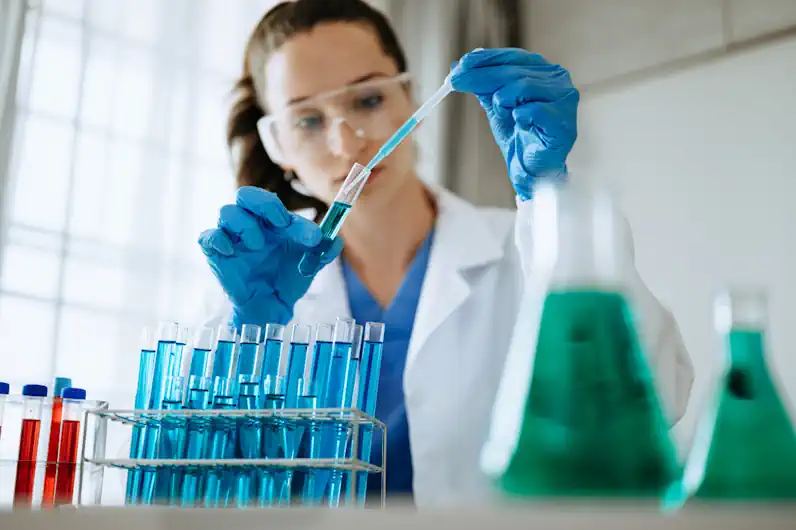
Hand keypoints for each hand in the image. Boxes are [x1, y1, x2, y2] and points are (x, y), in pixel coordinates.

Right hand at [199, 187, 342, 327]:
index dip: (297, 221)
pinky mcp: (217, 254)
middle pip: (247, 195)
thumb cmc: (288, 279)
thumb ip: (322, 253)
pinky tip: (231, 251)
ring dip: (245, 225)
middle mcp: (252, 225)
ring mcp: (233, 238)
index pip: (281, 209)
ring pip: (227, 212)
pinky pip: (208, 237)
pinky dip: (218, 240)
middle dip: (263, 203)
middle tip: (281, 223)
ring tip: (258, 246)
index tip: (314, 239)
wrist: (270, 307)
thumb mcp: (310, 266)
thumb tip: (335, 241)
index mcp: (274, 223)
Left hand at [450, 48, 578, 199]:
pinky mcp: (563, 121)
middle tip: (455, 82)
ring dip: (504, 101)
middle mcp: (558, 79)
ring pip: (522, 87)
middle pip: (513, 70)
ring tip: (506, 116)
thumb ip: (482, 85)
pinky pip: (533, 110)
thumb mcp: (495, 105)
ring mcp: (564, 99)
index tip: (460, 64)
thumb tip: (457, 67)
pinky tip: (522, 125)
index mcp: (544, 70)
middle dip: (481, 76)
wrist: (531, 170)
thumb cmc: (519, 136)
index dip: (485, 59)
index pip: (513, 56)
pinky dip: (520, 117)